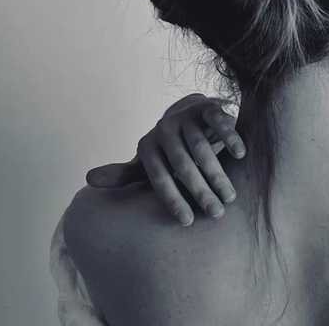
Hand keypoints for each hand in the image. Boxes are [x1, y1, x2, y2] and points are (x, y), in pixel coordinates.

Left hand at [86, 93, 245, 225]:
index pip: (158, 178)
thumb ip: (125, 174)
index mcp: (148, 147)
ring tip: (230, 196)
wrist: (189, 113)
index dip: (173, 200)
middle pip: (182, 166)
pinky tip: (240, 156)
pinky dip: (230, 138)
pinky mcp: (207, 107)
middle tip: (216, 213)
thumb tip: (88, 180)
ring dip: (217, 174)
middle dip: (200, 192)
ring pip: (202, 148)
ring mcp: (186, 117)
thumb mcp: (147, 162)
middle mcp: (164, 129)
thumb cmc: (169, 150)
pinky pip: (219, 123)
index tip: (188, 222)